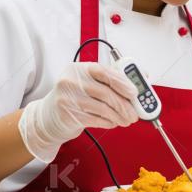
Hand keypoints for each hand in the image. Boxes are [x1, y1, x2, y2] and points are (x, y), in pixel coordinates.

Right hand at [19, 62, 138, 161]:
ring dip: (119, 116)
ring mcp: (67, 99)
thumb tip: (143, 75)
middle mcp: (71, 81)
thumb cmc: (75, 96)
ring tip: (126, 120)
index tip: (135, 92)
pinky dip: (108, 122)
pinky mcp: (67, 115)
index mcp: (79, 68)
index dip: (122, 82)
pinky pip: (95, 120)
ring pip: (102, 108)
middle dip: (124, 105)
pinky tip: (113, 122)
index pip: (104, 72)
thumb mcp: (90, 82)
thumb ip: (113, 78)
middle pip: (105, 93)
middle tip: (135, 113)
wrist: (48, 116)